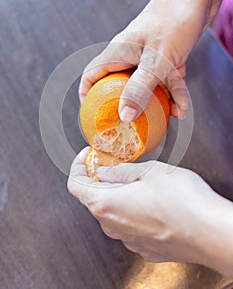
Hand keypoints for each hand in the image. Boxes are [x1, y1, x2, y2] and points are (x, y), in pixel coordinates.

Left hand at [67, 148, 212, 263]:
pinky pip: (128, 225)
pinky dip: (130, 210)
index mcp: (106, 203)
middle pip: (92, 198)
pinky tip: (149, 201)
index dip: (78, 166)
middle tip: (114, 163)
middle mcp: (111, 226)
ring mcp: (127, 239)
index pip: (75, 184)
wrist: (210, 233)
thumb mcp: (148, 171)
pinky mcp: (143, 246)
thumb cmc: (182, 200)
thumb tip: (103, 170)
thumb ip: (120, 171)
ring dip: (116, 194)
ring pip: (111, 212)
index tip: (88, 156)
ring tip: (135, 180)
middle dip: (99, 178)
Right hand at [79, 0, 222, 120]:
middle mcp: (131, 55)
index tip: (92, 114)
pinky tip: (182, 107)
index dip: (87, 95)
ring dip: (158, 101)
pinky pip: (167, 79)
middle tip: (130, 123)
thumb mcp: (156, 60)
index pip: (92, 75)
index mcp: (118, 53)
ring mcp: (149, 56)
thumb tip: (124, 115)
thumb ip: (139, 89)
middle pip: (120, 85)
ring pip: (148, 85)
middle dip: (126, 104)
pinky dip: (174, 92)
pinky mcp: (167, 56)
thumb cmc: (173, 19)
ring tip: (166, 117)